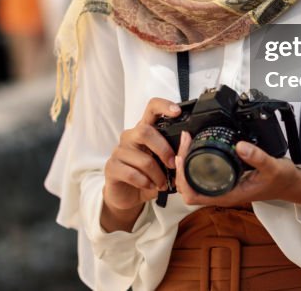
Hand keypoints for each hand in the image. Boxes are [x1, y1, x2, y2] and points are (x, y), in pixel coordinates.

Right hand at [101, 97, 181, 231]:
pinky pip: (131, 173)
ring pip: (143, 158)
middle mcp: (130, 136)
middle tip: (172, 164)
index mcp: (144, 130)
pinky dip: (145, 182)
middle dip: (163, 149)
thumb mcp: (163, 164)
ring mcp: (119, 151)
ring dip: (157, 174)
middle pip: (145, 131)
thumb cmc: (147, 175)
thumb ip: (173, 154)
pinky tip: (149, 186)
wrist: (127, 195)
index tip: (177, 112)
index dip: (164, 106)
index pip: (151, 108)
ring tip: (162, 183)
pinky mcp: (111, 167)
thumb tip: (189, 150)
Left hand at [174, 132, 300, 210]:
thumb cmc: (281, 180)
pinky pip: (201, 176)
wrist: (290, 184)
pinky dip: (193, 164)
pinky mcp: (224, 180)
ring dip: (185, 165)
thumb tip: (239, 145)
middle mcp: (221, 193)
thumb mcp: (272, 167)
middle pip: (187, 188)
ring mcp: (221, 188)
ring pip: (192, 183)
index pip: (193, 195)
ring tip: (186, 143)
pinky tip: (195, 148)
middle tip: (184, 143)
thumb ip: (257, 157)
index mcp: (228, 195)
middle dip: (180, 167)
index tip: (183, 155)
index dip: (183, 177)